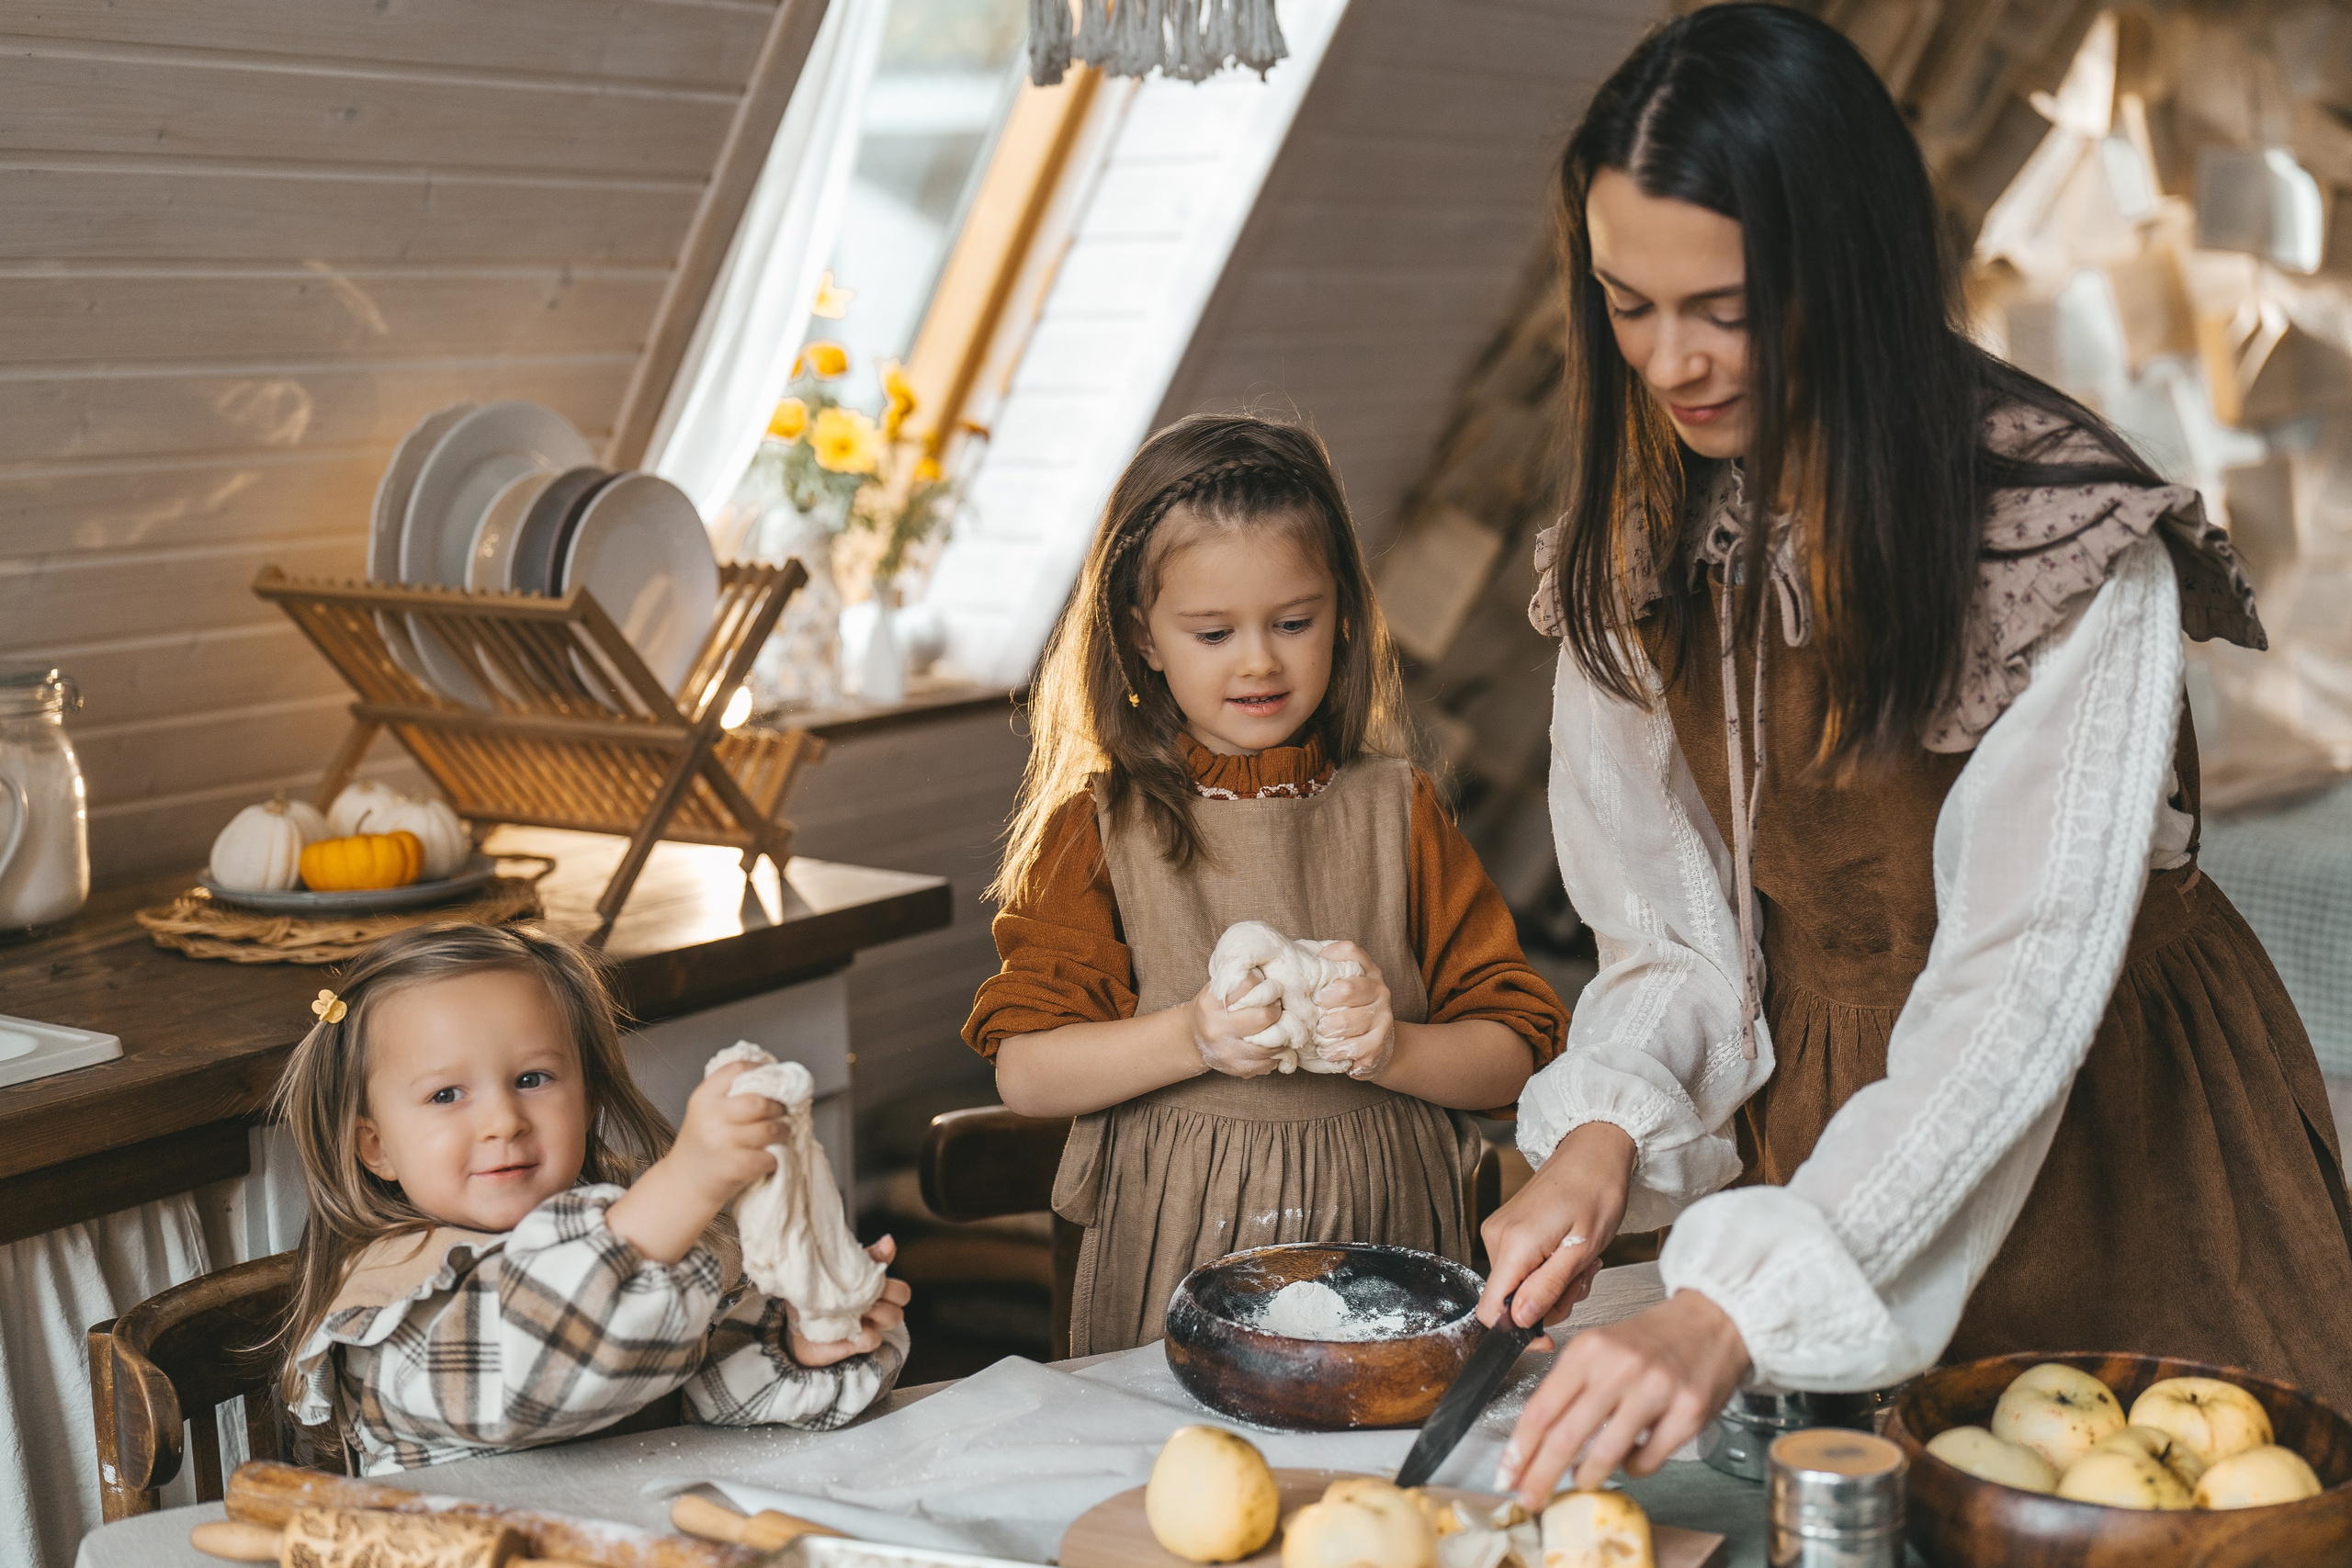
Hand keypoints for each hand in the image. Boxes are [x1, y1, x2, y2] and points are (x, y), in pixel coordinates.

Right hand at [604, 1064, 786, 1264]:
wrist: (684, 1183)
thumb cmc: (703, 1144)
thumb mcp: (705, 1112)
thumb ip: (730, 1095)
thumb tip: (773, 1079)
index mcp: (703, 1097)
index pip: (737, 1070)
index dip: (760, 1071)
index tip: (773, 1079)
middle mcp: (710, 1117)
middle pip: (759, 1101)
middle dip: (777, 1107)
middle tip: (782, 1112)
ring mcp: (721, 1143)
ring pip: (769, 1129)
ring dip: (782, 1131)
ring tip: (780, 1133)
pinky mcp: (733, 1167)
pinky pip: (768, 1157)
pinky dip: (774, 1158)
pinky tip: (768, 1158)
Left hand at [787, 1236, 913, 1365]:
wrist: (794, 1324)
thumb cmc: (817, 1292)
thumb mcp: (833, 1268)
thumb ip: (858, 1256)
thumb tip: (886, 1239)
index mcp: (871, 1284)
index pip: (897, 1280)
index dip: (892, 1274)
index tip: (876, 1269)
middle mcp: (875, 1303)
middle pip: (902, 1294)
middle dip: (890, 1291)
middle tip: (866, 1292)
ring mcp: (870, 1324)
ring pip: (895, 1317)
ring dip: (879, 1312)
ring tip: (857, 1310)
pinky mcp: (860, 1343)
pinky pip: (874, 1339)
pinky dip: (865, 1334)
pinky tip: (851, 1329)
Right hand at [1186, 977, 1285, 1077]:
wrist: (1191, 1039)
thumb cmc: (1212, 1008)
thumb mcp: (1217, 989)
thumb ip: (1238, 980)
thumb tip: (1269, 970)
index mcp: (1211, 1003)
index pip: (1248, 984)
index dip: (1262, 983)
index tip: (1266, 985)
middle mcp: (1217, 1028)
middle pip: (1263, 1016)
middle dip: (1276, 1010)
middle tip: (1275, 1007)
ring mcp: (1227, 1052)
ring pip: (1270, 1044)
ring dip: (1281, 1034)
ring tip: (1278, 1026)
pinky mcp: (1237, 1069)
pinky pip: (1269, 1063)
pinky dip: (1277, 1053)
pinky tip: (1273, 1044)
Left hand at [1309, 940, 1393, 1077]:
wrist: (1377, 1043)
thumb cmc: (1347, 1009)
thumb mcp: (1338, 986)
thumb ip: (1320, 971)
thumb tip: (1286, 958)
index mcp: (1367, 971)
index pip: (1350, 951)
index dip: (1329, 955)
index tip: (1315, 967)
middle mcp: (1379, 990)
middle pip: (1349, 988)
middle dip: (1326, 999)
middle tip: (1315, 1005)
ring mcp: (1383, 1017)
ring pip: (1351, 1021)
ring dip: (1329, 1028)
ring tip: (1319, 1032)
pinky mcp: (1380, 1042)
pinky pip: (1356, 1047)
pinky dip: (1336, 1051)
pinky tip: (1326, 1051)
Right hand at [1478, 1123, 1633, 1334]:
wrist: (1594, 1152)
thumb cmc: (1596, 1191)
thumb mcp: (1583, 1249)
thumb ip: (1549, 1287)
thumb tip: (1521, 1321)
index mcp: (1514, 1244)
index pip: (1491, 1310)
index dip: (1518, 1332)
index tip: (1548, 1336)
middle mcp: (1497, 1238)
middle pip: (1511, 1300)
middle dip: (1549, 1301)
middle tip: (1581, 1278)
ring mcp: (1499, 1231)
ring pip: (1519, 1285)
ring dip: (1553, 1284)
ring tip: (1580, 1259)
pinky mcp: (1507, 1229)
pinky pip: (1521, 1267)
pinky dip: (1547, 1269)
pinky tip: (1568, 1251)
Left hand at [1495, 1290, 1750, 1504]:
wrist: (1711, 1320)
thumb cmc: (1650, 1340)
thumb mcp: (1600, 1347)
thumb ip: (1570, 1386)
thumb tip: (1535, 1439)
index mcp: (1588, 1349)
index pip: (1541, 1409)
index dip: (1520, 1449)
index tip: (1507, 1474)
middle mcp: (1619, 1367)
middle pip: (1565, 1437)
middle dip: (1541, 1476)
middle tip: (1531, 1498)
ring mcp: (1655, 1389)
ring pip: (1606, 1454)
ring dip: (1587, 1477)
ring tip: (1582, 1480)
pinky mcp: (1688, 1410)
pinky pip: (1648, 1459)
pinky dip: (1632, 1468)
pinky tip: (1629, 1459)